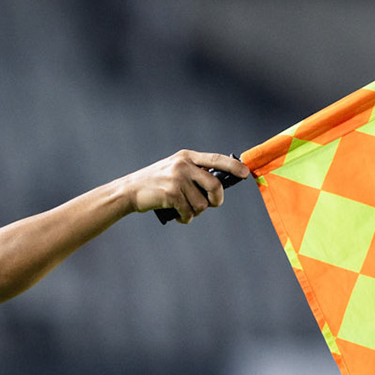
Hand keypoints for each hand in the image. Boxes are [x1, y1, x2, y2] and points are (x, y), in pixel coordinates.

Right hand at [121, 150, 250, 223]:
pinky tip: (178, 216)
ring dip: (195, 212)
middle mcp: (183, 165)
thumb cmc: (155, 184)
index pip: (216, 159)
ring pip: (202, 203)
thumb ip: (193, 173)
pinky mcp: (171, 194)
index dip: (233, 167)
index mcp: (187, 156)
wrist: (129, 191)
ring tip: (184, 210)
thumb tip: (218, 188)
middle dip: (217, 199)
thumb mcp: (174, 170)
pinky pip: (189, 212)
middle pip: (215, 185)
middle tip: (212, 204)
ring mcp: (177, 179)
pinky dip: (186, 218)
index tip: (245, 173)